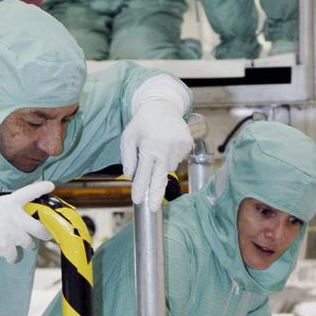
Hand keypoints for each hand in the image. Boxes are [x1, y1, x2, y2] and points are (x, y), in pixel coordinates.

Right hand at [0, 178, 53, 262]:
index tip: (51, 186)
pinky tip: (10, 255)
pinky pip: (14, 255)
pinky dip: (12, 256)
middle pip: (39, 228)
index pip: (30, 192)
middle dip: (46, 231)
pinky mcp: (4, 250)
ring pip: (28, 243)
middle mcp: (15, 221)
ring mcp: (11, 237)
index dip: (42, 188)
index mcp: (9, 204)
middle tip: (47, 233)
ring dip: (27, 243)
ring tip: (25, 243)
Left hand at [120, 75, 191, 210]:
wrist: (164, 107)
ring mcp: (178, 148)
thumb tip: (131, 175)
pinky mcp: (187, 145)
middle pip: (160, 178)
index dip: (140, 188)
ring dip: (160, 167)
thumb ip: (128, 157)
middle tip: (152, 208)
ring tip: (156, 150)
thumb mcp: (128, 137)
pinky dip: (169, 158)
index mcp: (149, 148)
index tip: (138, 200)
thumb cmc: (143, 123)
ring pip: (167, 168)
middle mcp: (165, 149)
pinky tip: (165, 146)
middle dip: (156, 194)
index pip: (144, 174)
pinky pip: (176, 160)